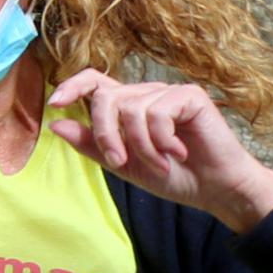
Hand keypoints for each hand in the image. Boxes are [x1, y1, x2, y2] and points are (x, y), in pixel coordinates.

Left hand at [48, 70, 272, 230]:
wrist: (216, 189)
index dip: (72, 87)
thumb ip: (91, 145)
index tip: (55, 103)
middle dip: (106, 134)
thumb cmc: (173, 176)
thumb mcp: (123, 164)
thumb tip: (56, 124)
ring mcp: (168, 92)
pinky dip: (161, 140)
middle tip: (121, 163)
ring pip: (131, 109)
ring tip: (160, 165)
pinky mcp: (189, 96)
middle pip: (105, 98)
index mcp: (127, 107)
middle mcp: (145, 94)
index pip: (94, 82)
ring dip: (141, 146)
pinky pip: (157, 113)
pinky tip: (178, 153)